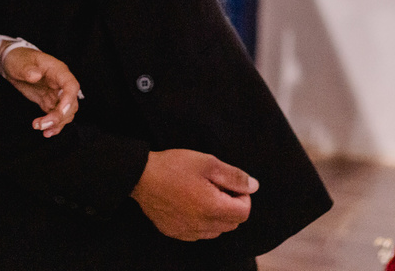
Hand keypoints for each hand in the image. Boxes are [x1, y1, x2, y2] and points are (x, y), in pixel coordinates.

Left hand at [0, 47, 81, 137]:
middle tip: (42, 124)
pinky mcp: (49, 102)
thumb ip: (27, 69)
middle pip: (71, 104)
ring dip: (56, 123)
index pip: (71, 85)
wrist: (13, 63)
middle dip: (59, 117)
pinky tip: (46, 132)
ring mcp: (56, 94)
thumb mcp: (20, 62)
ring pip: (66, 113)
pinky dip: (54, 126)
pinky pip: (57, 116)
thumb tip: (35, 75)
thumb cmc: (19, 59)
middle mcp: (61, 84)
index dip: (69, 100)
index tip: (61, 112)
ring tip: (39, 127)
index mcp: (58, 71)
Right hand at [130, 149, 256, 240]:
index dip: (242, 196)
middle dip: (231, 206)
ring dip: (217, 215)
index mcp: (213, 208)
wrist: (140, 176)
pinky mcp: (175, 232)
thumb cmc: (173, 166)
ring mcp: (188, 231)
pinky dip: (201, 222)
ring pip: (216, 230)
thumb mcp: (207, 162)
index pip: (244, 212)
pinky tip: (189, 204)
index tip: (229, 183)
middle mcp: (202, 225)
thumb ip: (234, 176)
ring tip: (202, 194)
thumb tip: (253, 186)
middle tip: (216, 186)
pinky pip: (198, 233)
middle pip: (232, 223)